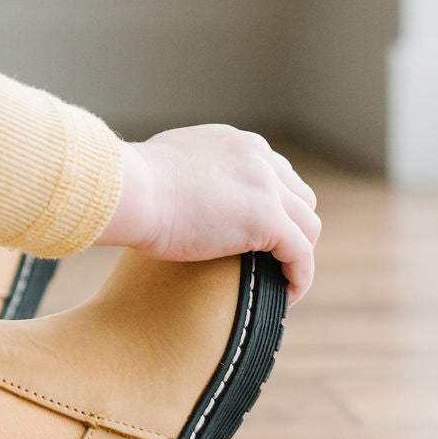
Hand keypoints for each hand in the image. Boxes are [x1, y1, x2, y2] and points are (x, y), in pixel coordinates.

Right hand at [96, 125, 320, 302]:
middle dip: (292, 227)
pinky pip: (301, 254)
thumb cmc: (132, 185)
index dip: (273, 205)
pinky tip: (286, 294)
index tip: (259, 232)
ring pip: (308, 226)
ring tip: (281, 280)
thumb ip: (190, 173)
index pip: (274, 174)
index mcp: (236, 143)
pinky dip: (299, 277)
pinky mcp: (268, 219)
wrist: (130, 190)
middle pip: (299, 197)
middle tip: (271, 259)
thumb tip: (181, 196)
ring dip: (299, 254)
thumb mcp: (171, 163)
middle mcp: (258, 157)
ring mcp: (267, 186)